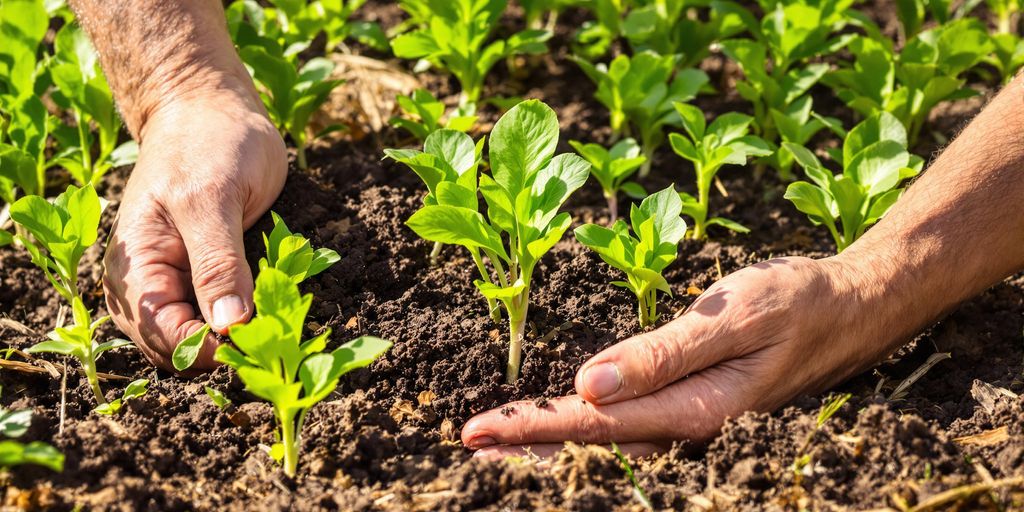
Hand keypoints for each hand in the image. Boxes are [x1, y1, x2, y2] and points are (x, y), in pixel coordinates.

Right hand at [103, 93, 286, 371]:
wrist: (208, 108)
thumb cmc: (207, 143)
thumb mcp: (213, 199)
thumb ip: (218, 263)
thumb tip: (228, 327)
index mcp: (135, 270)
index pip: (166, 338)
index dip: (211, 349)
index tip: (259, 341)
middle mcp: (146, 286)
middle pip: (180, 349)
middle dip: (226, 349)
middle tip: (276, 333)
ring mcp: (172, 284)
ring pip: (202, 339)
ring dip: (238, 337)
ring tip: (276, 318)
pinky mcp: (202, 276)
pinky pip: (220, 315)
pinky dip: (246, 318)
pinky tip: (272, 306)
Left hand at [461, 256, 886, 457]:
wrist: (852, 308)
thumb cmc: (796, 304)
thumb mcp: (731, 319)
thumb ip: (661, 354)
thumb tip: (590, 385)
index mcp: (694, 409)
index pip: (595, 425)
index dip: (532, 427)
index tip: (478, 432)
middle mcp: (687, 423)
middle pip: (593, 439)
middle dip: (529, 438)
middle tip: (470, 439)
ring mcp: (690, 414)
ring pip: (608, 433)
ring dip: (552, 432)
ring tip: (500, 435)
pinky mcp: (693, 399)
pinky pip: (629, 417)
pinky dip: (586, 417)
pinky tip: (563, 411)